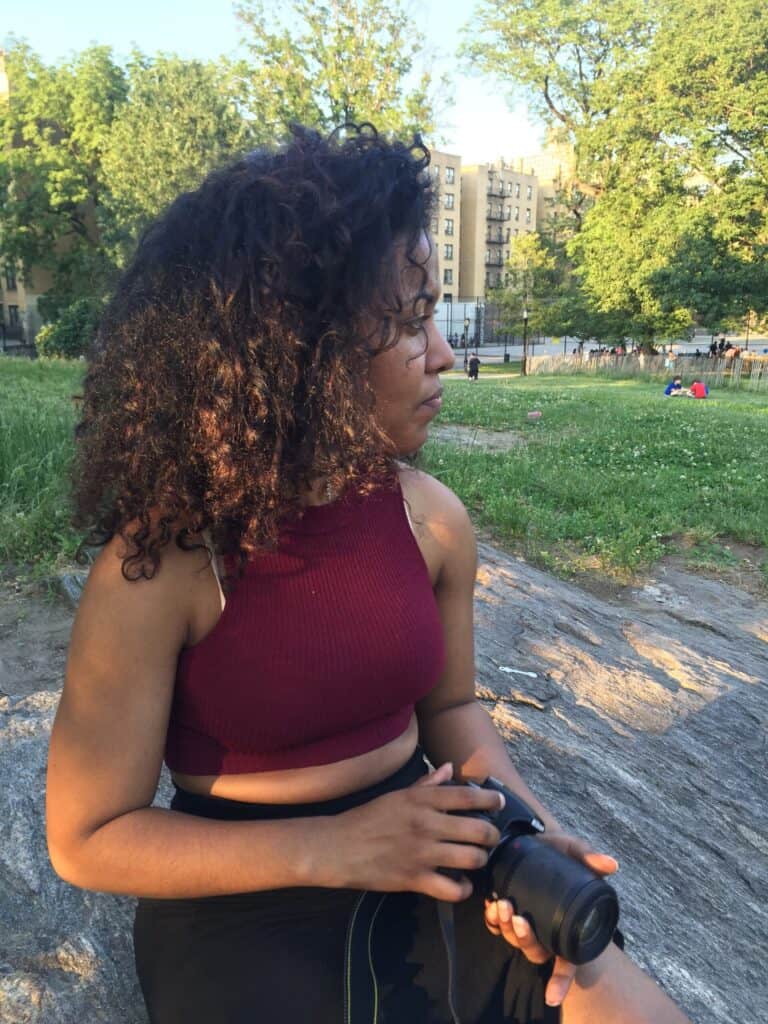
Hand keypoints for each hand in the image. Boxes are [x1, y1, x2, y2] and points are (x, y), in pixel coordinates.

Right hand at [315, 762, 503, 900]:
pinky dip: (463, 889)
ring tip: (476, 859)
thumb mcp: (398, 795)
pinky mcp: (416, 879)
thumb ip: (427, 783)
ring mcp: (423, 853)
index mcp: (422, 800)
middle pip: (478, 830)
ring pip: (472, 858)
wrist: (339, 847)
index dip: (490, 799)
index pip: (467, 796)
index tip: (499, 803)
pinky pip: (452, 889)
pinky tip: (461, 884)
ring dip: (480, 860)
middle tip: (489, 838)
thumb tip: (450, 767)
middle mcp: (427, 824)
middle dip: (491, 835)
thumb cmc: (369, 818)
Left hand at [484, 833, 617, 1007]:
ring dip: (506, 928)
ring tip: (502, 905)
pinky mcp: (505, 913)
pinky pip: (495, 926)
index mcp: (567, 927)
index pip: (567, 962)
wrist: (532, 837)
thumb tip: (612, 864)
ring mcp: (524, 924)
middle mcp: (545, 931)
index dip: (560, 981)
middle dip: (524, 939)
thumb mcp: (573, 850)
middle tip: (519, 918)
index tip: (552, 996)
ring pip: (514, 939)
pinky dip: (492, 920)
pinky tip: (490, 906)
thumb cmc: (558, 852)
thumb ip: (590, 858)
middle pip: (535, 951)